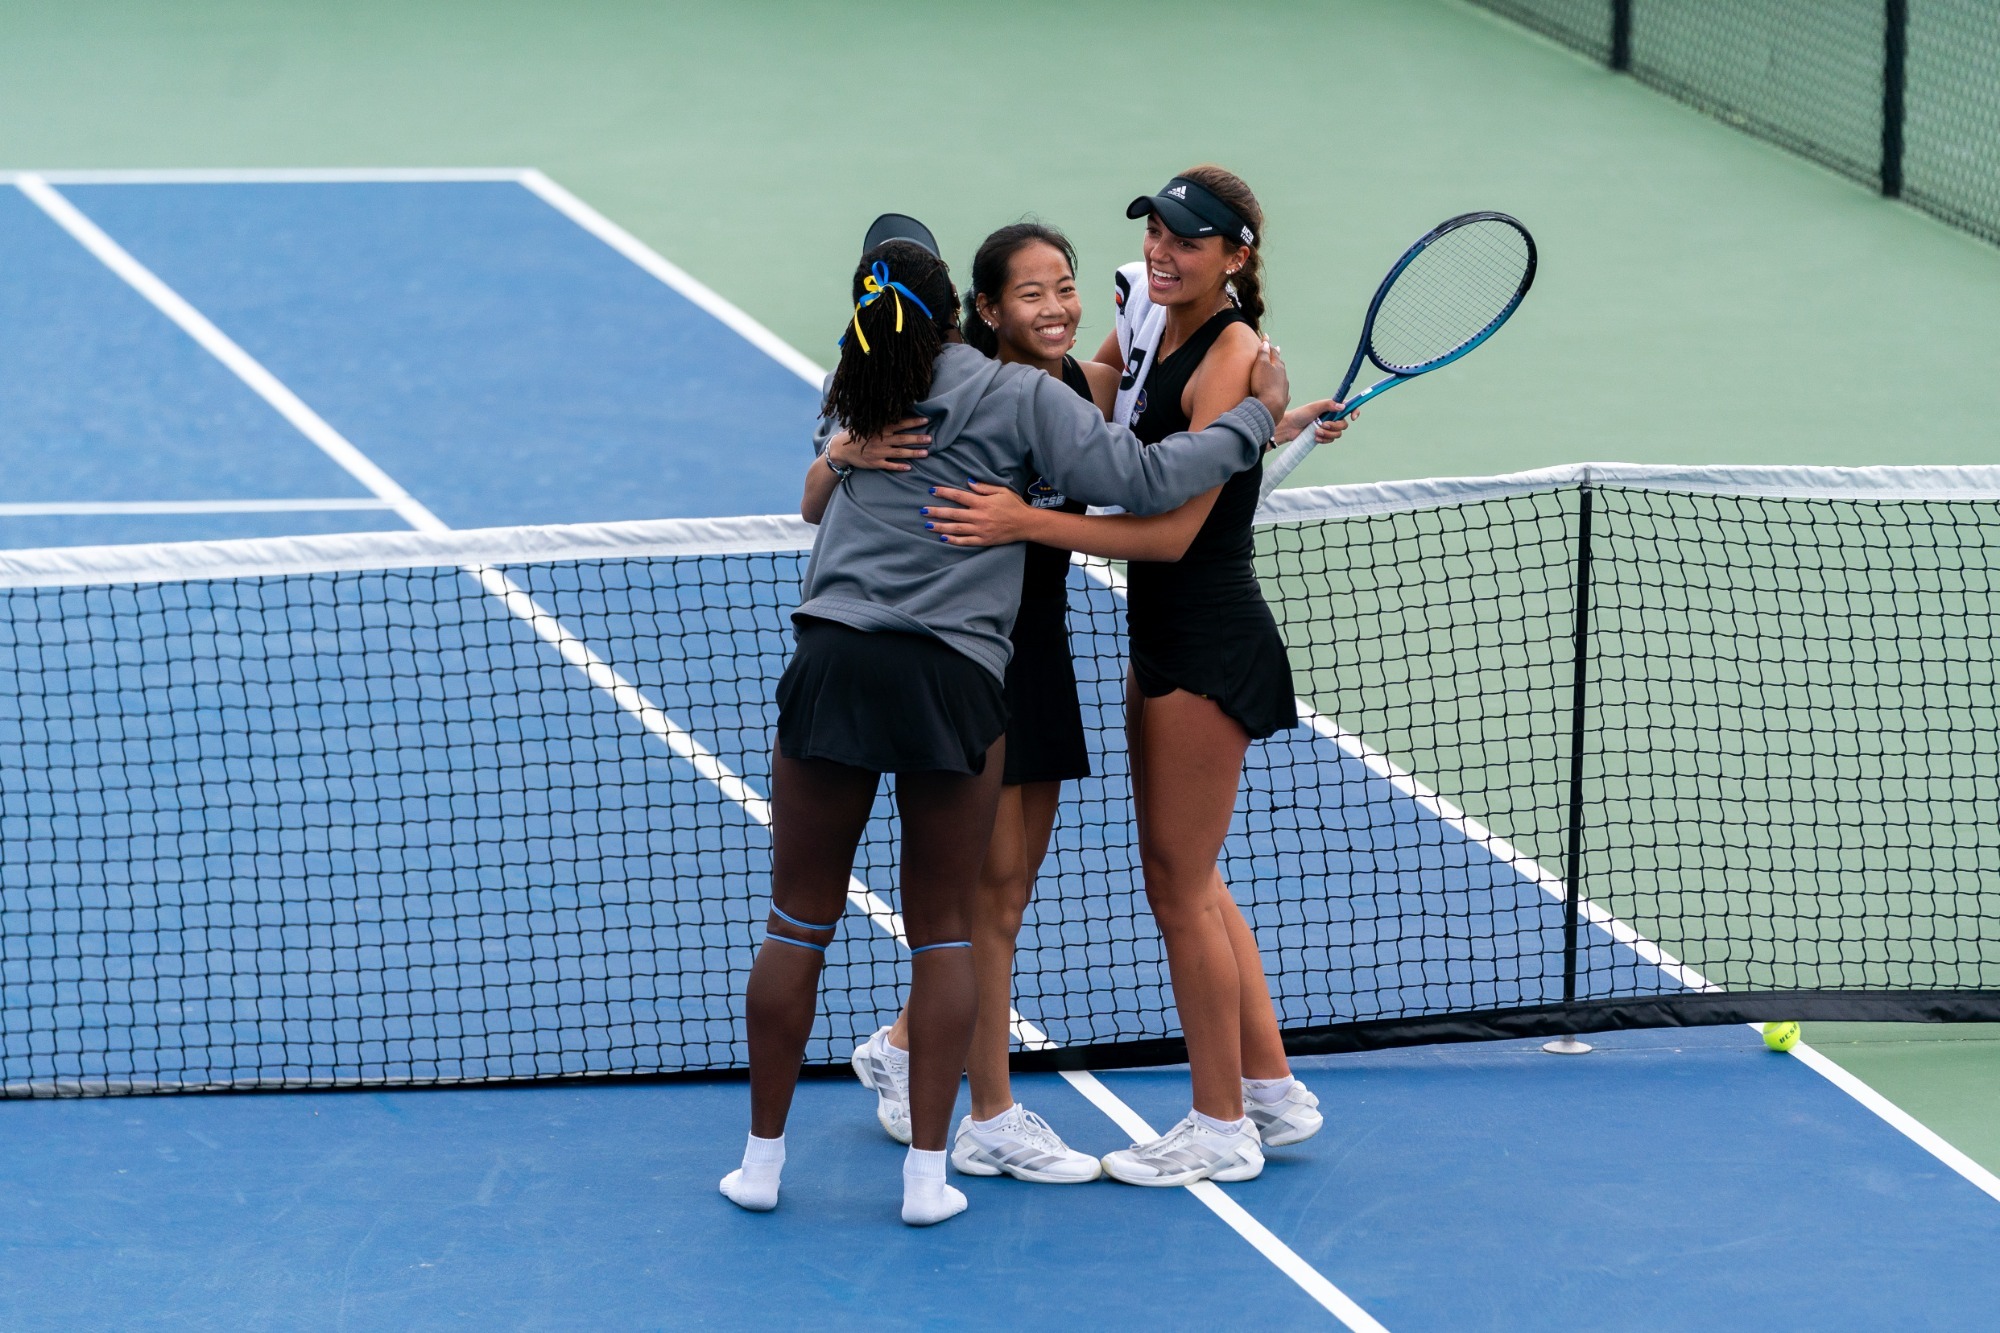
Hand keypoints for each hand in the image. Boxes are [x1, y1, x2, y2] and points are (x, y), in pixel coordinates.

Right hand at [829, 416, 930, 471]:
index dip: (913, 422)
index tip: (926, 419)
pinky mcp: (875, 463)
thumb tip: (895, 411)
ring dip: (913, 453)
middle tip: (930, 438)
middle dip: (917, 438)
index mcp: (879, 428)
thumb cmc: (856, 434)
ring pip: (899, 453)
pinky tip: (909, 467)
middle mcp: (880, 440)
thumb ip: (880, 420)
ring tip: (926, 453)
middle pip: (902, 439)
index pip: (899, 423)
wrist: (841, 449)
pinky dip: (898, 467)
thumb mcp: (867, 424)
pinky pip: (889, 465)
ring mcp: (878, 452)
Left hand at [920, 482, 1035, 545]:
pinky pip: (965, 541)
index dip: (944, 492)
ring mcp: (981, 530)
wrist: (1026, 524)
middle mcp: (979, 516)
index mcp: (982, 502)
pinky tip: (943, 538)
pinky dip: (953, 540)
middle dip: (936, 512)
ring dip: (940, 527)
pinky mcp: (984, 540)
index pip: (959, 496)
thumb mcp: (1001, 491)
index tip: (932, 490)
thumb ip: (984, 487)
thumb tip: (968, 482)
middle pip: (953, 513)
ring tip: (928, 525)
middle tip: (923, 511)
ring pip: (956, 529)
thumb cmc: (1014, 505)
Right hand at [1249, 338, 1289, 420]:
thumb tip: (1266, 343)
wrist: (1270, 407)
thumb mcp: (1260, 366)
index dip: (1268, 344)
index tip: (1266, 336)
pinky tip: (1282, 390)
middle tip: (1277, 349)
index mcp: (1278, 366)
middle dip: (1276, 356)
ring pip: (1282, 377)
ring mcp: (1284, 388)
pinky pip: (1283, 391)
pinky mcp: (1282, 400)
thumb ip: (1263, 354)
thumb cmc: (1263, 385)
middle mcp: (1283, 376)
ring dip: (1279, 371)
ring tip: (1278, 368)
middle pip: (1280, 363)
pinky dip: (1281, 387)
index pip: (1273, 352)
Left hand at [1271, 399, 1357, 447]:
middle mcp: (1332, 417)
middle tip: (1323, 424)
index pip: (1349, 407)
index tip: (1353, 417)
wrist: (1290, 427)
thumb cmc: (1301, 414)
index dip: (1354, 411)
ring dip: (1328, 434)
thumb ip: (1329, 405)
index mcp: (1332, 407)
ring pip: (1338, 434)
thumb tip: (1343, 406)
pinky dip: (1324, 439)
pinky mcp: (1324, 436)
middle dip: (1334, 426)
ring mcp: (1328, 427)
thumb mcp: (1315, 407)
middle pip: (1344, 424)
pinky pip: (1331, 440)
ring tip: (1316, 431)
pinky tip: (1315, 437)